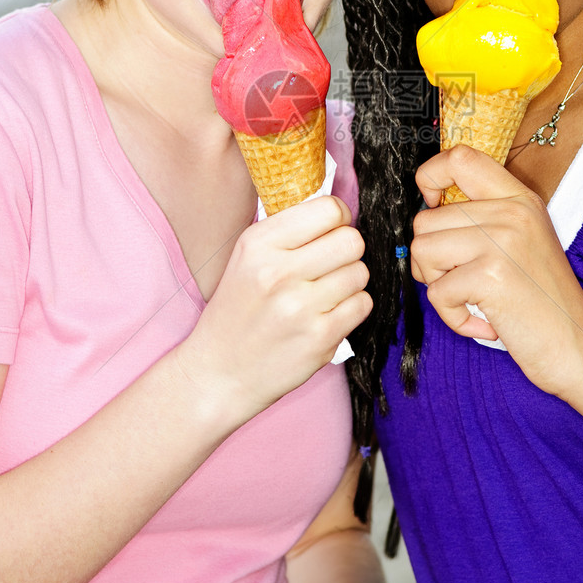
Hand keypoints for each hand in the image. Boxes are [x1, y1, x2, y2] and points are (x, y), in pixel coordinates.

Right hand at [177, 196, 370, 416]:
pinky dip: (352, 308)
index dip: (339, 219)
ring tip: (325, 293)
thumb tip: (339, 211)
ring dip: (350, 282)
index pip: (329, 209)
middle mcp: (278, 271)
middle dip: (348, 251)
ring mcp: (300, 307)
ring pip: (360, 272)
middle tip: (330, 265)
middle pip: (352, 240)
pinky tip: (328, 314)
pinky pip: (363, 304)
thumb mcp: (247, 258)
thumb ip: (290, 232)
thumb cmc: (238, 311)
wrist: (220, 373)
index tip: (331, 232)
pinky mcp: (320, 338)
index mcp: (259, 244)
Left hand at [412, 145, 582, 398]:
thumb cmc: (543, 302)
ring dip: (439, 285)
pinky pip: (437, 293)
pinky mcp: (491, 276)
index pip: (460, 158)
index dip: (431, 177)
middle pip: (426, 219)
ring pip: (422, 252)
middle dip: (430, 258)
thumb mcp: (522, 241)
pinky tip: (485, 322)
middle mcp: (512, 212)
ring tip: (474, 298)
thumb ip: (484, 218)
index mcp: (519, 198)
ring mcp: (502, 241)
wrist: (580, 346)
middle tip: (464, 281)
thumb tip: (427, 209)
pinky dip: (453, 317)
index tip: (433, 205)